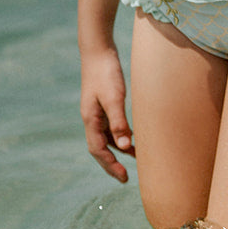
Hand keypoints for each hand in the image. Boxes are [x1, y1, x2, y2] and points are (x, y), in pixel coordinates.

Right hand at [80, 48, 135, 181]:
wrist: (98, 50)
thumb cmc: (106, 72)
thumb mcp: (114, 98)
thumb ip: (119, 122)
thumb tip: (123, 147)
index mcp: (90, 119)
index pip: (98, 150)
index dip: (110, 166)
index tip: (124, 178)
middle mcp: (91, 118)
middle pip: (99, 148)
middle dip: (111, 164)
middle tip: (125, 178)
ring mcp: (96, 111)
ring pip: (106, 138)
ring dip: (118, 150)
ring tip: (136, 158)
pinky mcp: (103, 103)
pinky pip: (111, 127)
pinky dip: (120, 135)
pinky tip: (133, 136)